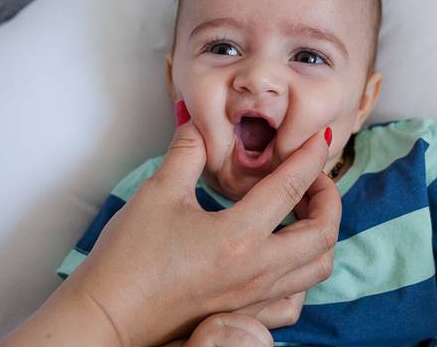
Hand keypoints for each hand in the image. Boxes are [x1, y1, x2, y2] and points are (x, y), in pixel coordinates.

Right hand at [0, 102, 339, 346]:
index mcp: (238, 236)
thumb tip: (199, 122)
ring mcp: (254, 297)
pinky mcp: (244, 313)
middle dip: (329, 199)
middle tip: (313, 177)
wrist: (107, 315)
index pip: (292, 187)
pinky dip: (302, 273)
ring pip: (317, 268)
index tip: (320, 137)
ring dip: (321, 235)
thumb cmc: (128, 258)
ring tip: (302, 211)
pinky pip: (294, 301)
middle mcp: (256, 270)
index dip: (311, 156)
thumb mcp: (157, 193)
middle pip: (322, 234)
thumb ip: (187, 151)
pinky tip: (282, 254)